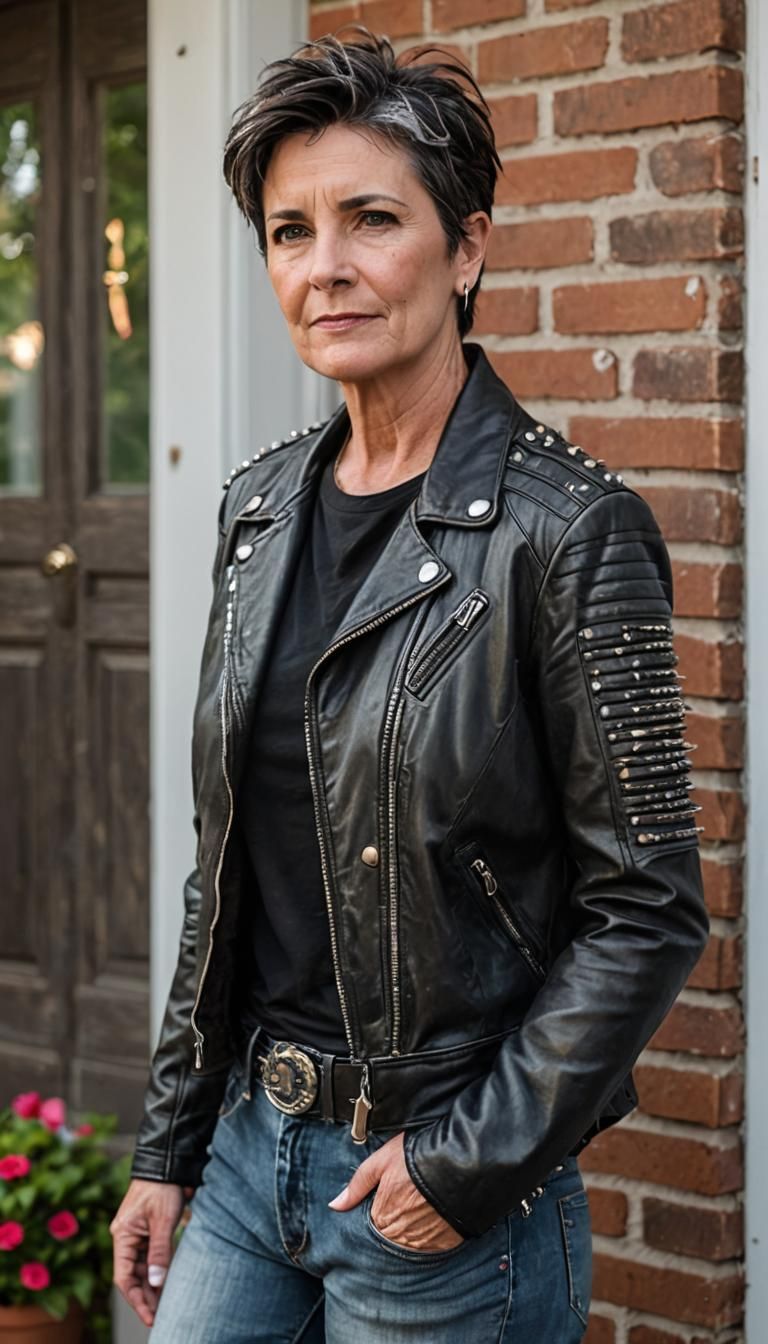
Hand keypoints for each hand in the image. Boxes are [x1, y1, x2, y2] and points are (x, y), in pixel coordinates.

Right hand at [110, 1178, 186, 1326]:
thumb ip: (160, 1252)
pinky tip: (167, 1284)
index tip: (150, 1317)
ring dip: (153, 1286)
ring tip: (166, 1305)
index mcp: (122, 1235)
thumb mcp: (163, 1220)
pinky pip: (150, 1257)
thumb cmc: (163, 1187)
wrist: (167, 1161)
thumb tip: (156, 1283)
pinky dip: (158, 1271)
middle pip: (133, 1276)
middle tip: (162, 1315)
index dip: (136, 1299)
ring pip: (142, 1268)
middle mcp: (126, 1238)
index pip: (124, 1277)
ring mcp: (137, 1235)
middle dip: (146, 1296)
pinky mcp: (148, 1231)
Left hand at [328, 1131, 463, 1252]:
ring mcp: (425, 1241)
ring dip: (412, 1229)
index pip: (372, 1224)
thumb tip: (335, 1205)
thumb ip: (358, 1184)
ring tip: (422, 1206)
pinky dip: (432, 1234)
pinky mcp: (446, 1242)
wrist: (460, 1162)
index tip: (390, 1196)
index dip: (380, 1208)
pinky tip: (435, 1215)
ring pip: (411, 1243)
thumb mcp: (381, 1161)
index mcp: (382, 1216)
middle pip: (391, 1235)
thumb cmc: (417, 1156)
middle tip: (407, 1199)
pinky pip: (433, 1245)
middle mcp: (402, 1235)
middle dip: (395, 1221)